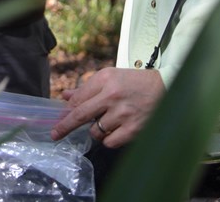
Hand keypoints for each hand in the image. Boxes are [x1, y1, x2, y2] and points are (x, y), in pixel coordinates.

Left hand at [50, 67, 165, 147]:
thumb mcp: (110, 77)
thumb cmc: (133, 82)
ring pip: (96, 131)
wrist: (164, 88)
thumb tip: (66, 96)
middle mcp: (112, 95)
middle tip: (55, 134)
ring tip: (110, 120)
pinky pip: (110, 142)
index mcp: (105, 79)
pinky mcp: (133, 129)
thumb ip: (87, 88)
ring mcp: (122, 113)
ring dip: (98, 129)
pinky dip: (110, 139)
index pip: (78, 99)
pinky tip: (118, 129)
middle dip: (65, 126)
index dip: (66, 112)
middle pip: (80, 115)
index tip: (57, 121)